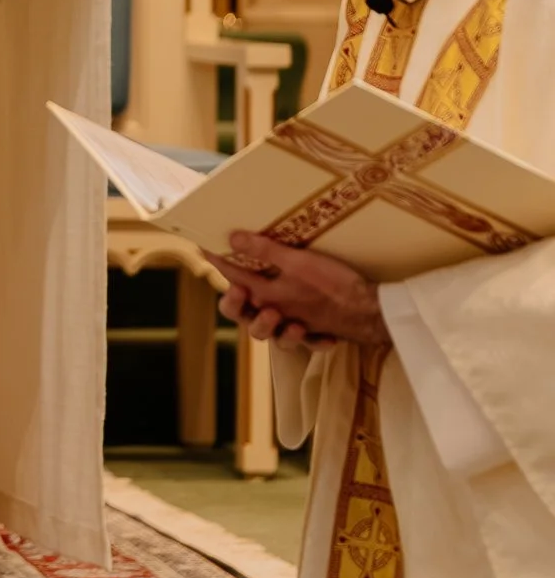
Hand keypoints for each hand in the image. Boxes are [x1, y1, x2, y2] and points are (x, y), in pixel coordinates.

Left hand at [217, 228, 387, 348]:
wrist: (372, 313)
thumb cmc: (335, 285)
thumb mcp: (299, 262)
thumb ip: (265, 252)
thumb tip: (232, 238)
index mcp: (269, 297)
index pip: (233, 277)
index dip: (218, 260)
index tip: (205, 247)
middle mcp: (278, 314)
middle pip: (245, 314)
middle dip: (234, 302)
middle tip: (237, 287)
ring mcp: (295, 324)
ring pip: (268, 331)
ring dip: (265, 323)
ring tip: (270, 311)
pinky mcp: (313, 331)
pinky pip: (299, 339)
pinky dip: (301, 337)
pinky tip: (302, 327)